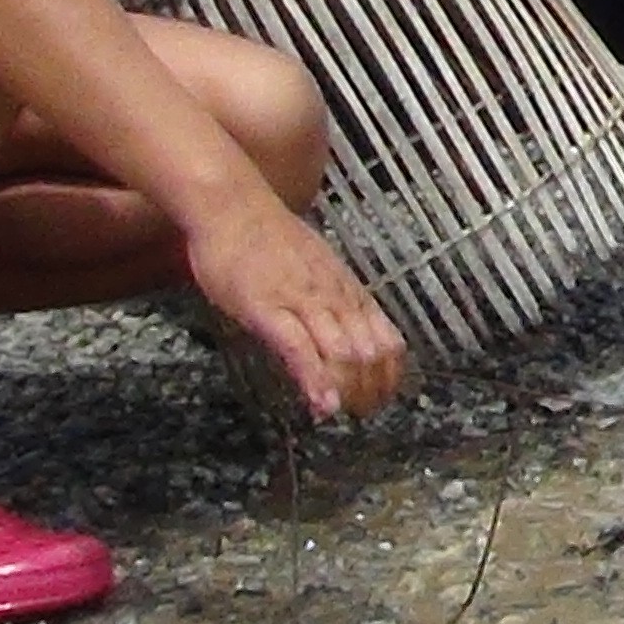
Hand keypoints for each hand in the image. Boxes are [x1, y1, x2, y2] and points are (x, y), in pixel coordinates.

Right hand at [189, 193, 411, 424]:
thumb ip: (330, 302)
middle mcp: (333, 298)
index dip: (390, 376)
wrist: (233, 207)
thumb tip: (343, 332)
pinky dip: (315, 380)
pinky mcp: (268, 309)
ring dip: (350, 391)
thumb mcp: (313, 270)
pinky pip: (300, 349)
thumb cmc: (266, 239)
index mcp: (346, 291)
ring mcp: (302, 302)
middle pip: (372, 353)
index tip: (381, 400)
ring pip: (344, 353)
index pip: (388, 340)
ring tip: (346, 415)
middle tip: (363, 415)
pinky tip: (322, 404)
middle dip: (372, 391)